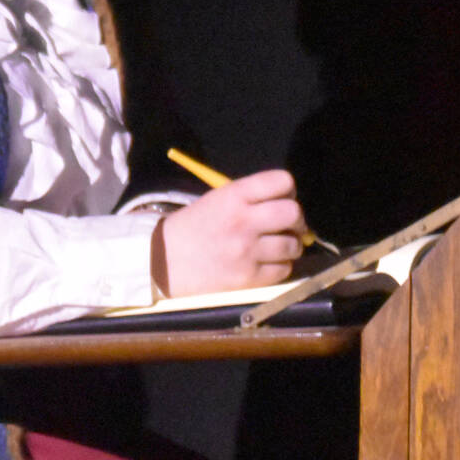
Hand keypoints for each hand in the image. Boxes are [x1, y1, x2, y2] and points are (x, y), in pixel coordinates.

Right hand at [150, 169, 307, 297]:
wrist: (162, 262)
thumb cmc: (193, 228)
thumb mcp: (217, 200)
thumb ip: (251, 199)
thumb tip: (290, 207)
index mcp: (234, 195)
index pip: (283, 181)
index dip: (288, 191)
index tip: (283, 200)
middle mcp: (243, 221)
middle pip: (293, 213)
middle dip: (297, 220)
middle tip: (290, 226)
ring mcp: (247, 252)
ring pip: (292, 245)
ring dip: (290, 246)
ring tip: (277, 248)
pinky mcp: (248, 278)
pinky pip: (283, 270)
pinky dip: (280, 267)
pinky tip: (267, 264)